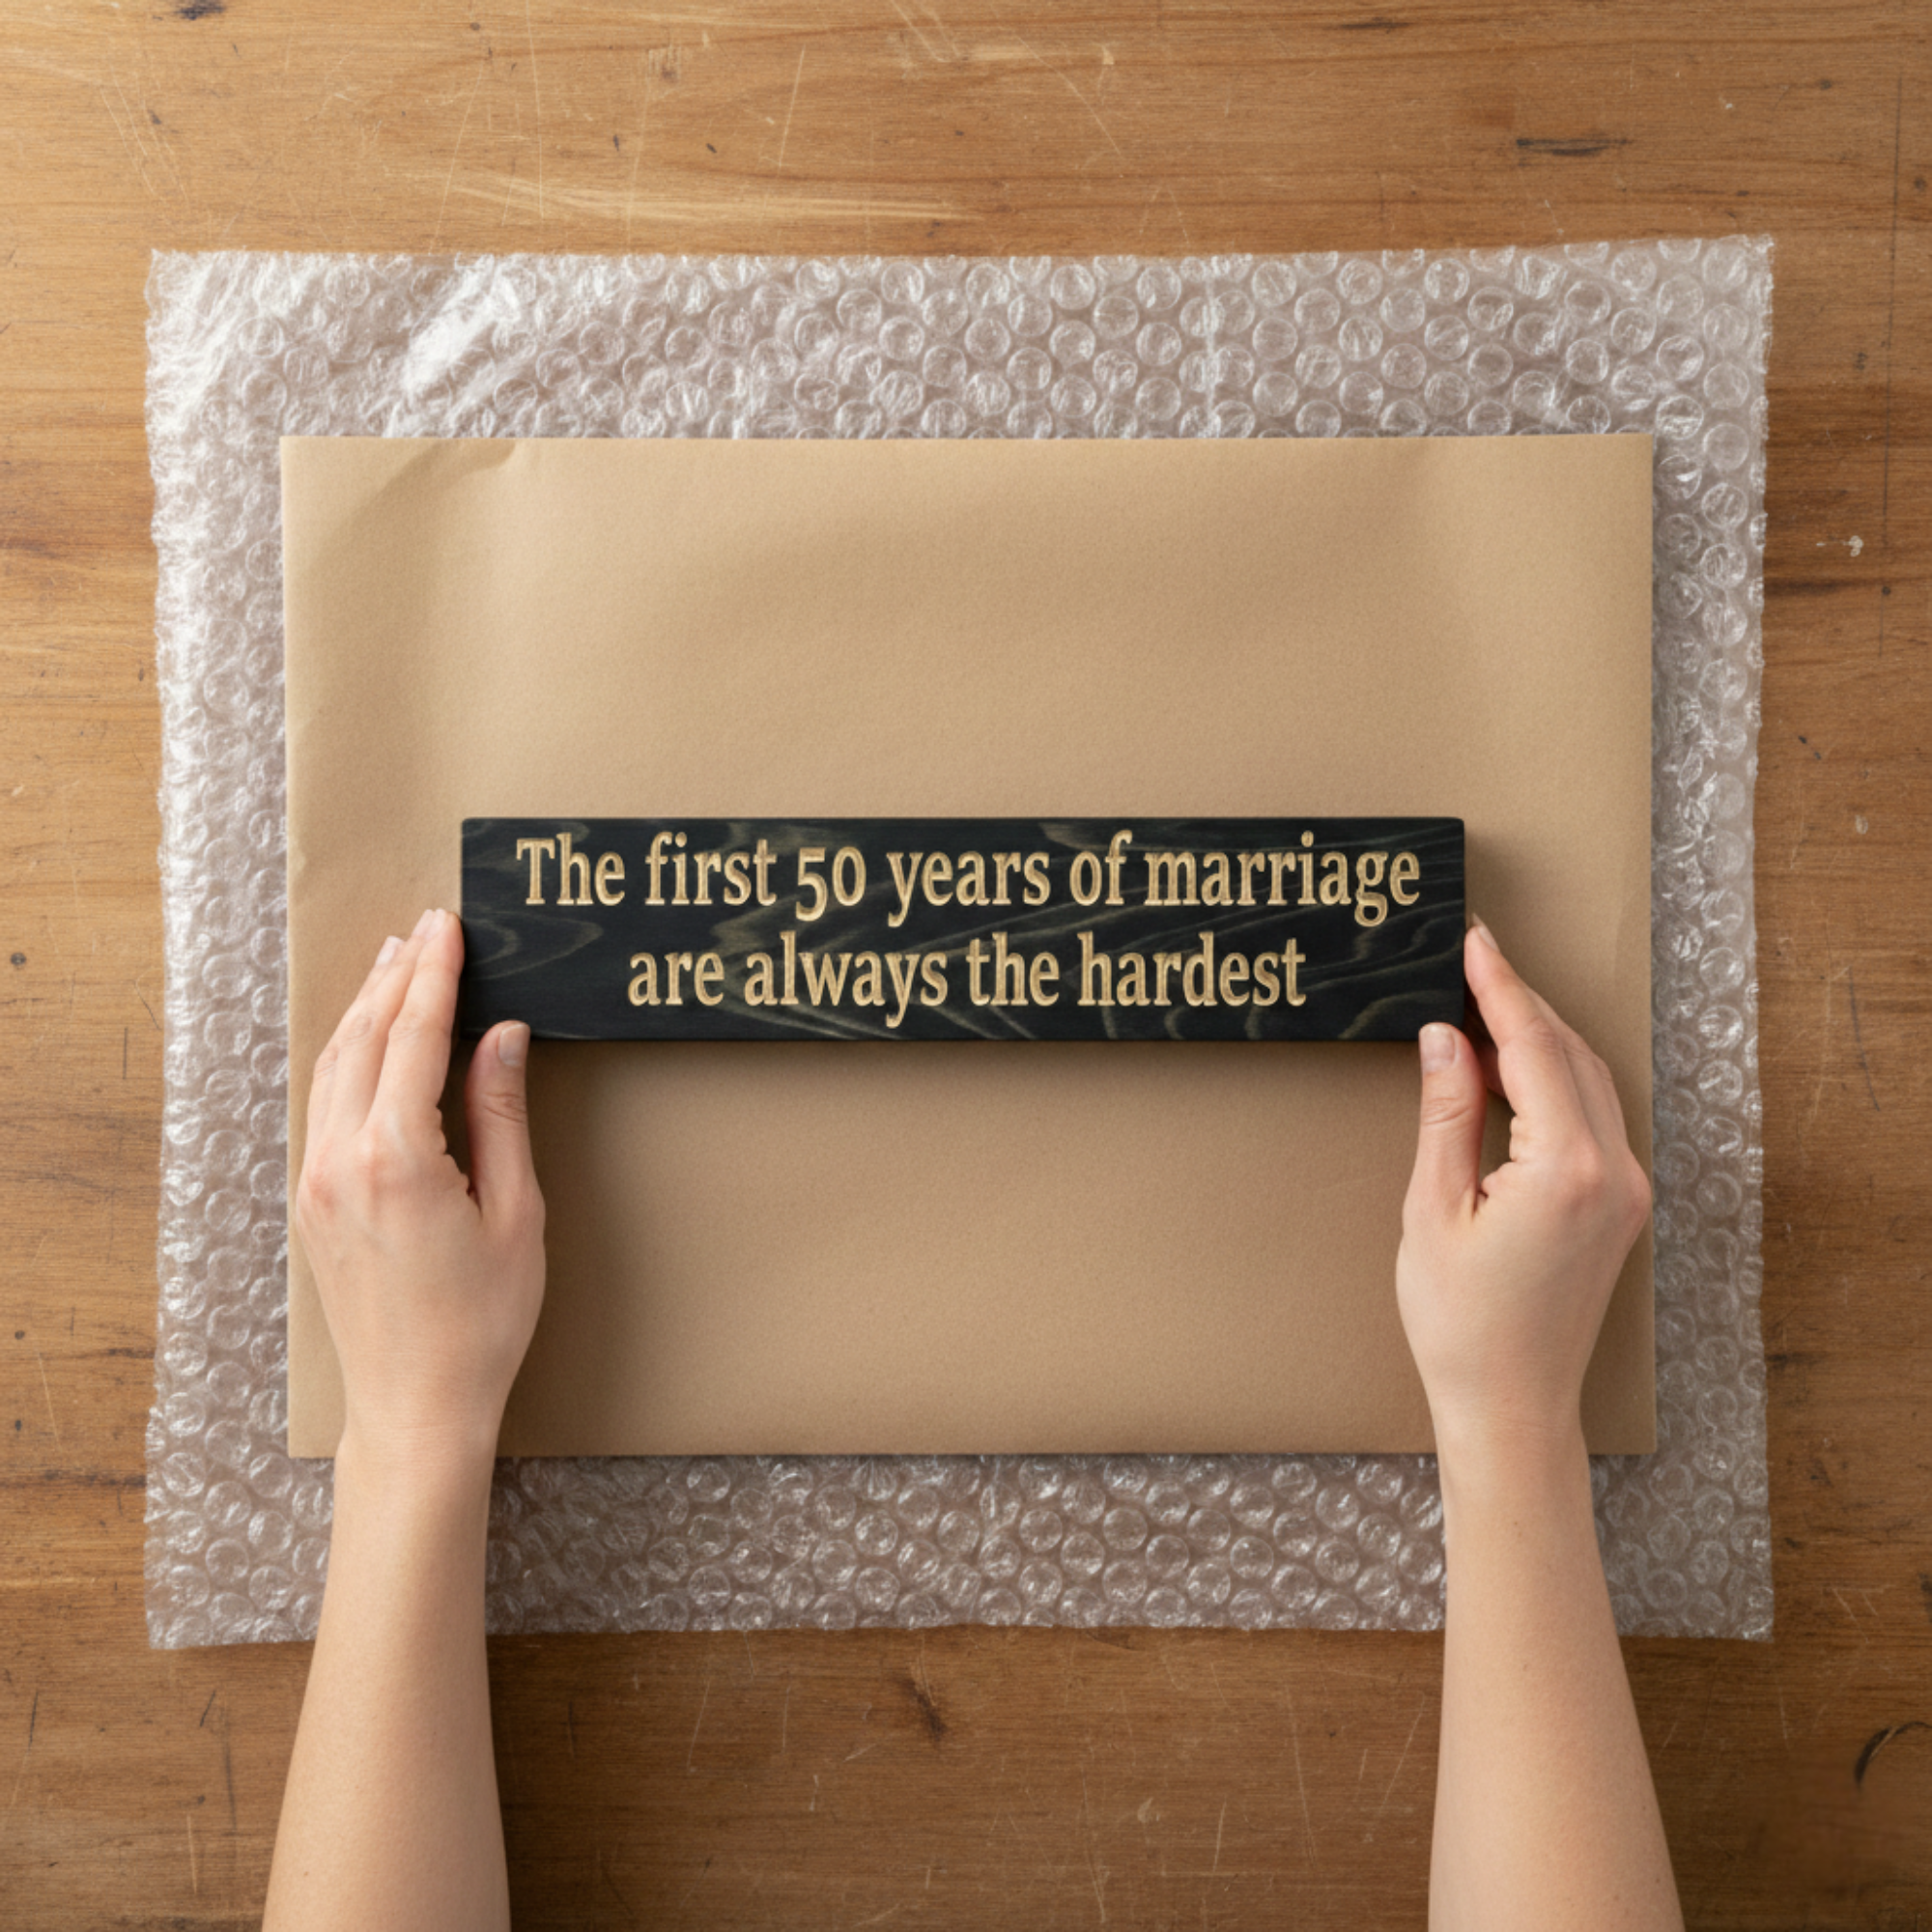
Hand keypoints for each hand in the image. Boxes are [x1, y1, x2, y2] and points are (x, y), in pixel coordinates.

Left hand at [295, 908, 545, 1475]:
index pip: (415, 1039)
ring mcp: (317, 1182)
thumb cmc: (482, 1322)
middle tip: (425, 929)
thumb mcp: (516, 1214)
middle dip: (395, 978)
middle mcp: (342, 1161)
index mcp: (397, 1159)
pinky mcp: (312, 1203)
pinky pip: (324, 1104)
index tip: (447, 927)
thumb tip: (501, 1037)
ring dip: (366, 1011)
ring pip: (334, 1067)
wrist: (417, 1404)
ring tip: (394, 964)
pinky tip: (368, 1040)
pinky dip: (348, 1056)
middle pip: (364, 1040)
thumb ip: (501, 1115)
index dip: (434, 976)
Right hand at [1396, 920, 1650, 1458]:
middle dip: (1518, 1003)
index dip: (1500, 988)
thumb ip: (1446, 1113)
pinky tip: (1507, 1070)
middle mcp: (1614, 1172)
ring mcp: (1626, 1190)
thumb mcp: (1433, 1209)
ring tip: (1476, 1008)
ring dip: (1536, 1039)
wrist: (1510, 1404)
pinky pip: (1591, 1116)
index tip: (1473, 940)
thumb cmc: (1461, 1325)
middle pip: (1570, 1054)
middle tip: (1468, 962)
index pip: (1535, 1048)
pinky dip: (1551, 1079)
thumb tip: (1445, 1038)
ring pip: (1586, 1080)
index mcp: (1568, 1170)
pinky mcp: (1620, 1205)